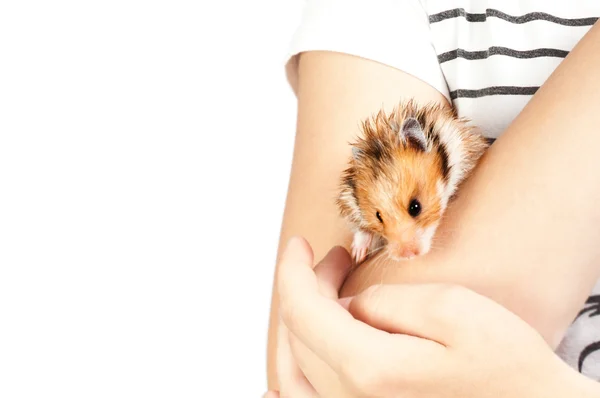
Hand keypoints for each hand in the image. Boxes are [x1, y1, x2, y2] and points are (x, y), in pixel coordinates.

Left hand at [266, 237, 597, 397]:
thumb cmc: (505, 369)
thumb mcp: (452, 311)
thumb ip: (385, 302)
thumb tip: (349, 304)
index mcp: (368, 369)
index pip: (301, 310)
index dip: (292, 270)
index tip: (298, 244)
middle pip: (298, 334)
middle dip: (308, 286)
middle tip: (336, 259)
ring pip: (295, 367)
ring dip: (302, 322)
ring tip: (331, 293)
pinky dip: (296, 369)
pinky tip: (301, 355)